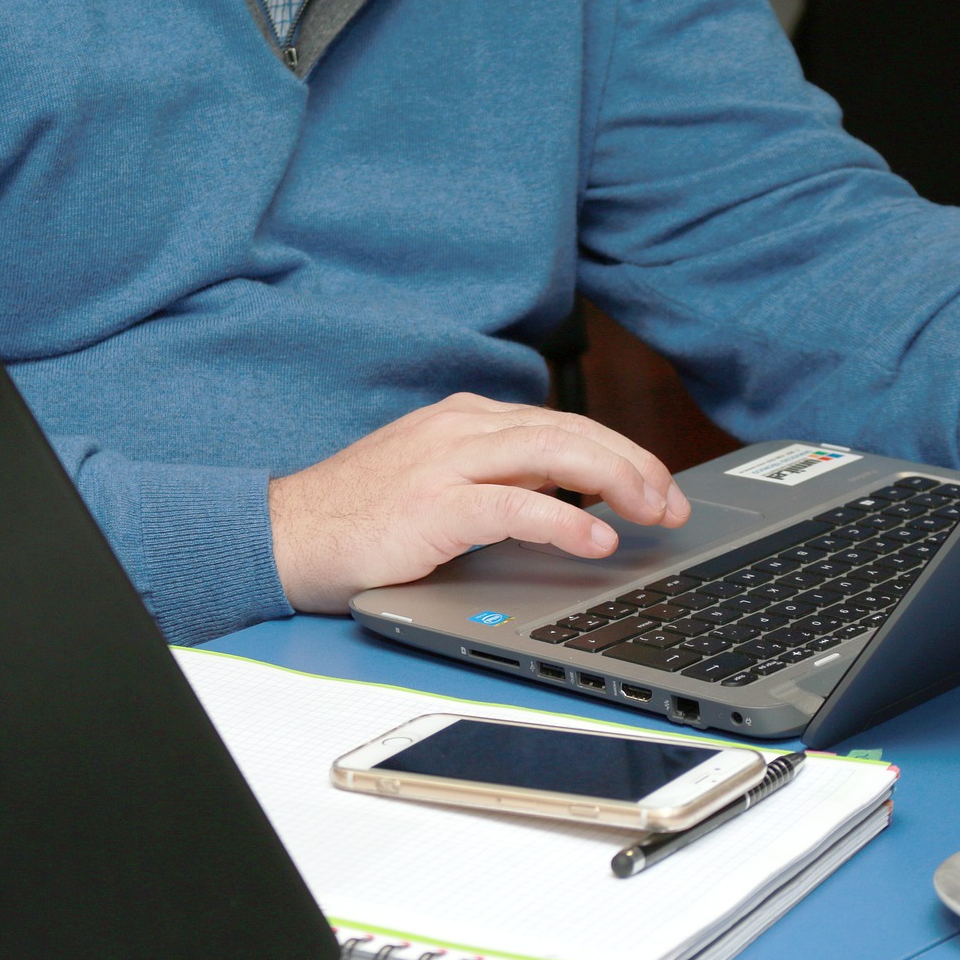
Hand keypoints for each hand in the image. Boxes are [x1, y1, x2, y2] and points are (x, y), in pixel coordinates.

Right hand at [268, 394, 691, 612]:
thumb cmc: (362, 518)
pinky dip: (565, 520)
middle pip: (571, 431)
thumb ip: (500, 481)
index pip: (565, 424)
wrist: (284, 534)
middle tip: (674, 503)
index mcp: (468, 420)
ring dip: (616, 481)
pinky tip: (598, 539)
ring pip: (554, 454)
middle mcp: (463, 428)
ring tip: (654, 512)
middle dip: (634, 465)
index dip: (622, 453)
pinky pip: (515, 505)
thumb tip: (575, 503)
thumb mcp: (442, 484)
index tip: (661, 486)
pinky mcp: (433, 505)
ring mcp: (447, 462)